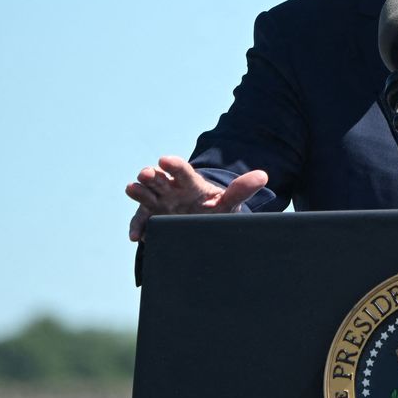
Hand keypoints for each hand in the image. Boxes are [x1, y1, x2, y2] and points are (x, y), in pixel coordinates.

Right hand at [125, 155, 268, 240]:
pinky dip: (138, 227)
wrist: (204, 221)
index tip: (165, 160)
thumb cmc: (215, 208)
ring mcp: (158, 203)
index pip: (181, 171)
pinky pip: (141, 221)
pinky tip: (137, 237)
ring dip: (138, 191)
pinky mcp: (151, 218)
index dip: (173, 165)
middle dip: (150, 175)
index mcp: (189, 183)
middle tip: (147, 174)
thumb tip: (263, 175)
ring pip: (144, 194)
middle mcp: (170, 189)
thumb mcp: (229, 201)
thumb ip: (241, 189)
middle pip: (157, 179)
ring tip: (133, 189)